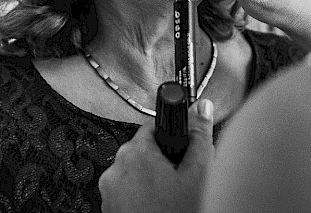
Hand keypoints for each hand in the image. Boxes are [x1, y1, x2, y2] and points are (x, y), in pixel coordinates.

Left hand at [99, 99, 214, 212]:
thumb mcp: (198, 174)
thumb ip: (199, 136)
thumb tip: (201, 108)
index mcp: (135, 153)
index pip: (152, 126)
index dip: (171, 136)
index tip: (179, 146)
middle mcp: (116, 169)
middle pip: (143, 150)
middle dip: (162, 160)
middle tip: (181, 178)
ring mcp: (109, 191)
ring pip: (135, 173)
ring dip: (152, 180)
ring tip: (171, 198)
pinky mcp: (108, 209)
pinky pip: (127, 192)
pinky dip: (142, 196)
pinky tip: (159, 207)